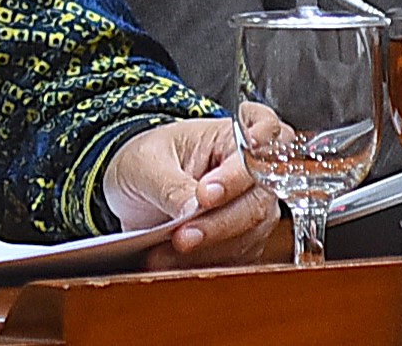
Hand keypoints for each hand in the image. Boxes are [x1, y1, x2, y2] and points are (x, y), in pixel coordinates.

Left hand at [103, 118, 277, 269]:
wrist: (137, 188)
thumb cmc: (148, 160)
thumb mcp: (148, 163)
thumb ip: (172, 184)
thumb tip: (191, 209)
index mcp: (233, 137)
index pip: (264, 138)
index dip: (246, 164)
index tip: (210, 190)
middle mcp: (253, 174)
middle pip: (257, 200)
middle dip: (219, 223)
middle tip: (182, 236)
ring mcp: (253, 208)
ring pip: (250, 234)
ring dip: (207, 250)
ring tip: (165, 254)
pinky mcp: (245, 240)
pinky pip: (236, 257)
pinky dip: (203, 264)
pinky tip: (171, 263)